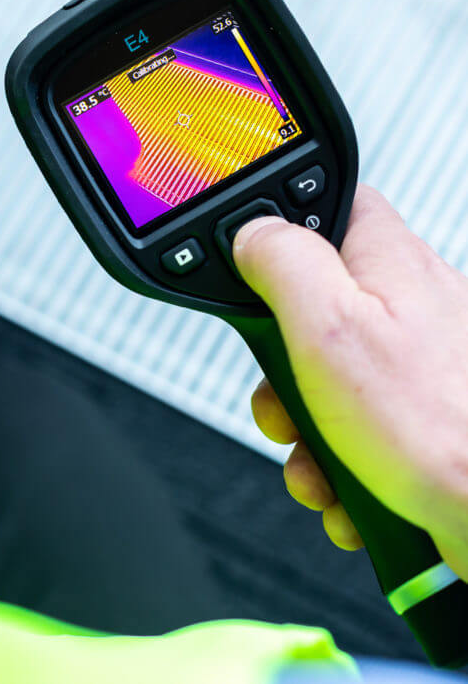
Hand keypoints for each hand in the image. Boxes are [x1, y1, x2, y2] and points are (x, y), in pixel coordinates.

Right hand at [234, 185, 467, 579]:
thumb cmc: (442, 429)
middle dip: (279, 368)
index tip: (253, 285)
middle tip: (284, 396)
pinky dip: (338, 460)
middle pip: (309, 309)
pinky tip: (345, 487)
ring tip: (315, 461)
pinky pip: (354, 423)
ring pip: (325, 377)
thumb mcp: (329, 327)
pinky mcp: (419, 411)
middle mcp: (406, 302)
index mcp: (385, 260)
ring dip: (304, 428)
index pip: (323, 207)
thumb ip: (282, 262)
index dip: (276, 237)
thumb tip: (252, 229)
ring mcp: (415, 360)